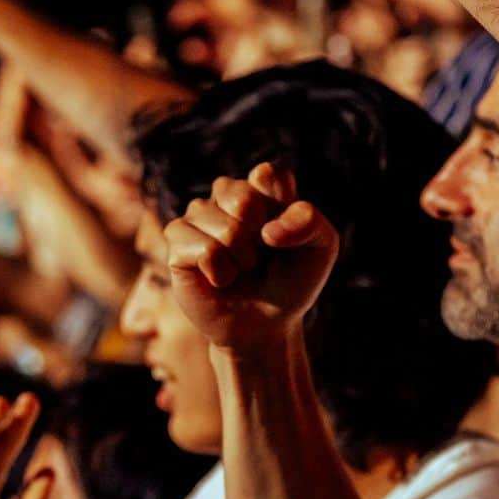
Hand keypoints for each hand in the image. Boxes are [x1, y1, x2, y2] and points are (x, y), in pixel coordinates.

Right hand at [165, 163, 338, 349]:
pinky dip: (222, 272)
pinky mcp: (177, 241)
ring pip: (226, 227)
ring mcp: (199, 215)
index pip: (270, 175)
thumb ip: (309, 222)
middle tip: (261, 256)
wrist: (266, 323)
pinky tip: (221, 279)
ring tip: (242, 269)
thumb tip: (268, 231)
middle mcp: (227, 195)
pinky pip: (205, 250)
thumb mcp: (321, 248)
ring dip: (243, 259)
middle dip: (261, 237)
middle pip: (244, 197)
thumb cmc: (293, 282)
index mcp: (262, 187)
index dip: (281, 207)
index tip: (284, 233)